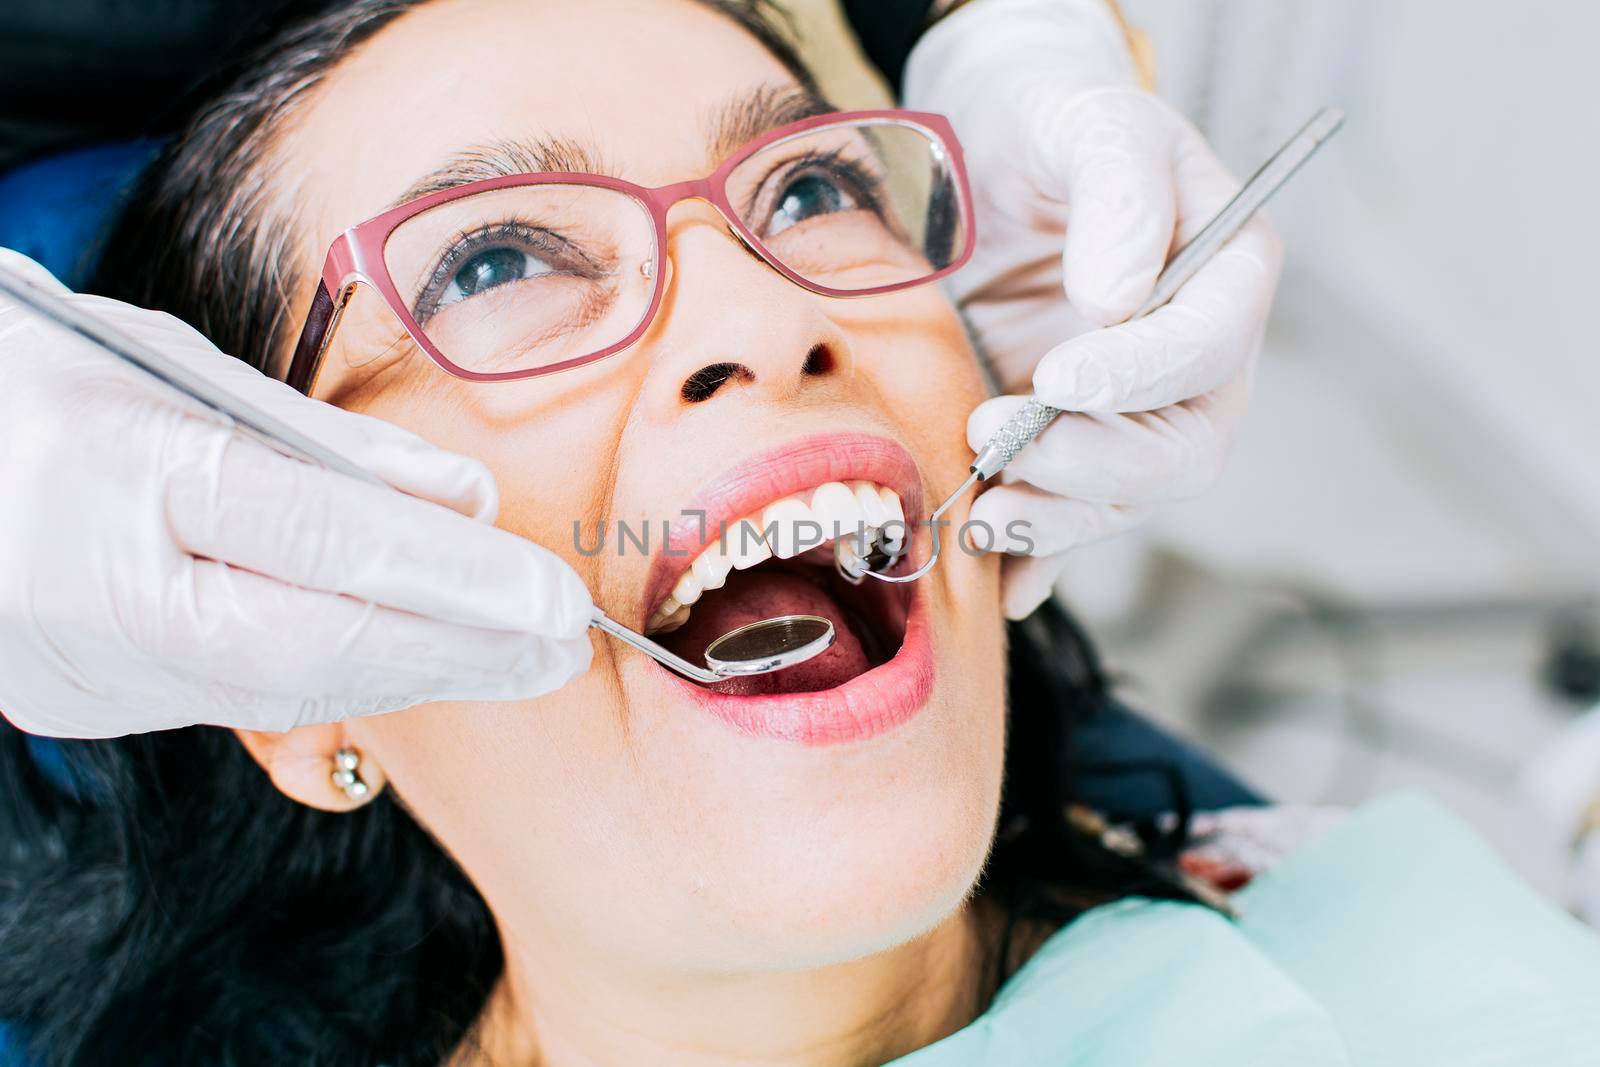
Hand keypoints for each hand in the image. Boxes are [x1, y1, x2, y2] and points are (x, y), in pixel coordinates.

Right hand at [0, 249, 593, 737]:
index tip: (556, 601)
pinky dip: (344, 676)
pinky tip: (418, 664)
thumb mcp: (176, 367)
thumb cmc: (38, 380)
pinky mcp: (84, 702)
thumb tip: (464, 500)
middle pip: (317, 642)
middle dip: (460, 651)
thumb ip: (328, 445)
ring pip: (287, 688)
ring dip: (417, 674)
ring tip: (517, 660)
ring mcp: (83, 665)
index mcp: (116, 471)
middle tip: (566, 649)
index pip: (321, 538)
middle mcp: (96, 589)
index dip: (454, 580)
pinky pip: (243, 698)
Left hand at [905, 0, 1282, 618]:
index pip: (1208, 349)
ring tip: (982, 515)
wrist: (987, 158)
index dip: (1143, 375)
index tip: (1061, 376)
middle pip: (1179, 451)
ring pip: (1121, 500)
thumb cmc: (1053, 125)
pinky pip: (1069, 521)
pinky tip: (1004, 586)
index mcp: (1223, 278)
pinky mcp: (1067, 444)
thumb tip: (1119, 295)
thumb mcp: (1088, 123)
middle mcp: (1190, 363)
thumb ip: (1118, 192)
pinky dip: (1038, 560)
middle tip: (998, 436)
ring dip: (1055, 520)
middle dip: (1090, 462)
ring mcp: (1128, 414)